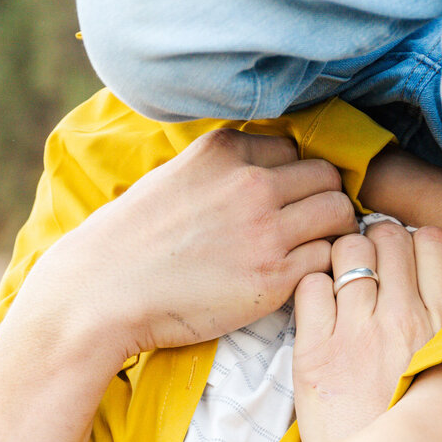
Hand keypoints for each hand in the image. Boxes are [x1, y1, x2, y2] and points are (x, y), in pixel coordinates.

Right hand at [52, 129, 356, 360]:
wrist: (104, 292)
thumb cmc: (131, 242)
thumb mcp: (174, 176)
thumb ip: (219, 167)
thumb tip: (255, 168)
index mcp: (226, 151)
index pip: (295, 149)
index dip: (297, 177)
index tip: (289, 201)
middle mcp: (251, 184)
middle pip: (328, 177)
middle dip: (324, 200)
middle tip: (310, 228)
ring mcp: (266, 232)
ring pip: (337, 215)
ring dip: (331, 233)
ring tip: (309, 251)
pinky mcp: (272, 279)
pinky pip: (325, 260)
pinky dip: (319, 268)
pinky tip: (297, 279)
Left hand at [293, 223, 441, 441]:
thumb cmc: (415, 430)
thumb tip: (434, 287)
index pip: (433, 241)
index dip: (413, 243)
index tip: (403, 264)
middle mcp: (401, 319)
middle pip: (388, 236)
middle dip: (376, 244)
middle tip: (368, 271)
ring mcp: (356, 333)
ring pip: (348, 251)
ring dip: (343, 260)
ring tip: (342, 288)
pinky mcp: (315, 353)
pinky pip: (310, 286)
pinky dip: (312, 289)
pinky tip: (318, 314)